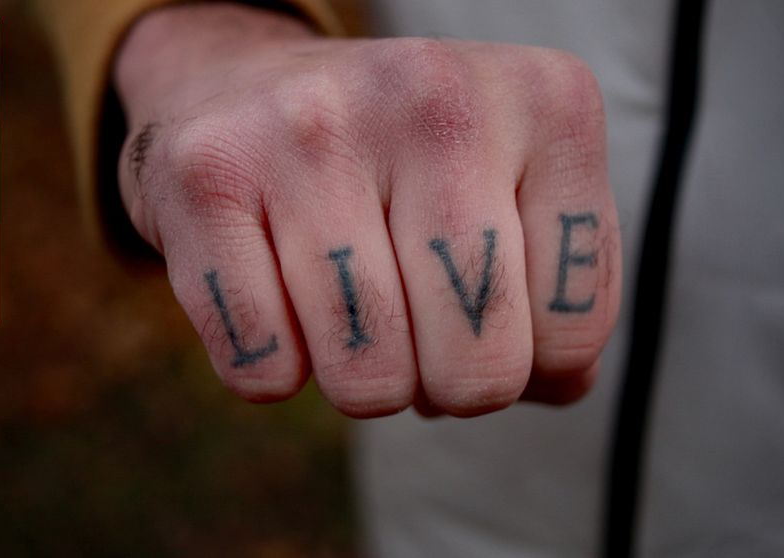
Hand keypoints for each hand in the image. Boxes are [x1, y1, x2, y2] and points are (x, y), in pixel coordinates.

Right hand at [113, 4, 620, 416]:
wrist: (245, 84)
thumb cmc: (394, 160)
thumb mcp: (508, 189)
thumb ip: (556, 291)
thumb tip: (561, 385)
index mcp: (544, 105)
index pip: (575, 328)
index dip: (530, 362)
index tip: (487, 317)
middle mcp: (435, 100)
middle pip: (479, 365)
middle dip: (447, 386)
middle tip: (416, 332)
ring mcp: (314, 129)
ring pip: (368, 379)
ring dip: (360, 380)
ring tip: (347, 313)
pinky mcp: (208, 173)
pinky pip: (264, 366)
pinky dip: (274, 368)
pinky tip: (277, 301)